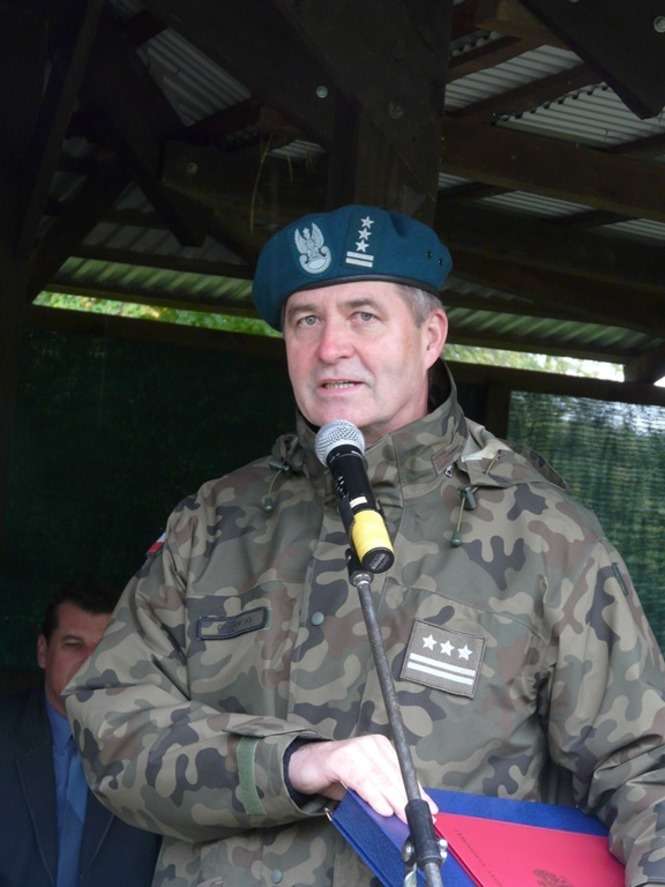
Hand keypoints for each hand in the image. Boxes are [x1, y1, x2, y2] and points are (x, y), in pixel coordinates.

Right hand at [287, 734, 437, 822]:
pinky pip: (363, 779)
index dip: (417, 791)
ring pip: (381, 777)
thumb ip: (383, 791)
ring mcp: (356, 748)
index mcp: (381, 746)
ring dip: (394, 800)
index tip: (430, 809)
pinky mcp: (341, 757)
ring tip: (404, 817)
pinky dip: (374, 796)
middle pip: (394, 774)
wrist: (304, 765)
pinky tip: (383, 809)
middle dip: (408, 799)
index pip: (403, 771)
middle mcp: (371, 744)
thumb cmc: (337, 775)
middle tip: (418, 818)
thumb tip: (404, 812)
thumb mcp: (365, 783)